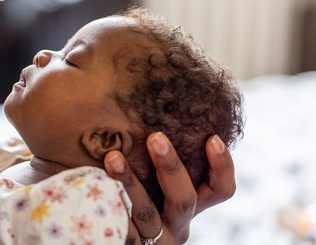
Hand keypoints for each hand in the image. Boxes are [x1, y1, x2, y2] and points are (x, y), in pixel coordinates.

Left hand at [103, 132, 234, 243]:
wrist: (95, 223)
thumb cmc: (123, 183)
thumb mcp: (147, 172)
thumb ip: (151, 144)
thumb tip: (142, 86)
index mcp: (188, 204)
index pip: (220, 190)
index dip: (222, 166)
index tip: (212, 137)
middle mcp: (176, 225)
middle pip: (184, 199)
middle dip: (171, 167)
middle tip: (155, 137)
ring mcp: (152, 240)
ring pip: (147, 213)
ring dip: (131, 183)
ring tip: (112, 157)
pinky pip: (119, 226)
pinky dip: (109, 203)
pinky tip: (93, 184)